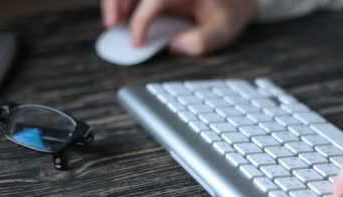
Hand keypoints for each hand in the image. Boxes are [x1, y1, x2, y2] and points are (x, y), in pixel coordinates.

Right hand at [101, 0, 256, 55]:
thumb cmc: (231, 8)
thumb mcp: (224, 29)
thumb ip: (201, 41)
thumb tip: (173, 46)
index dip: (140, 21)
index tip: (136, 42)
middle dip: (116, 2)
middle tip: (111, 25)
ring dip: (117, 0)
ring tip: (112, 21)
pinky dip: (125, 0)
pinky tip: (121, 13)